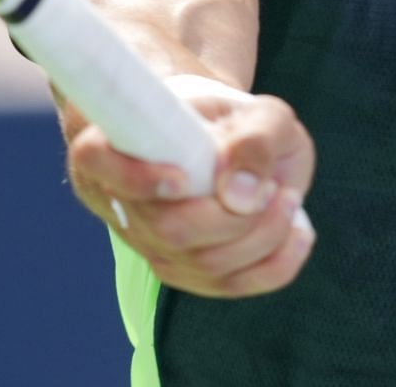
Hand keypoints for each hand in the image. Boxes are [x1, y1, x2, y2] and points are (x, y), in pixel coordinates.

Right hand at [63, 74, 317, 297]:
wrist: (225, 140)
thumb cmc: (230, 120)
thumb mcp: (256, 110)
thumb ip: (255, 139)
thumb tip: (241, 196)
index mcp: (115, 142)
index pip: (95, 159)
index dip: (136, 177)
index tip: (183, 178)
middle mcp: (122, 200)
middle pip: (170, 230)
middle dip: (232, 217)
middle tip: (271, 185)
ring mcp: (150, 243)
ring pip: (202, 265)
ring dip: (260, 237)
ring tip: (286, 197)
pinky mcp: (184, 270)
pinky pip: (227, 286)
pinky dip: (273, 266)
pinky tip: (300, 234)